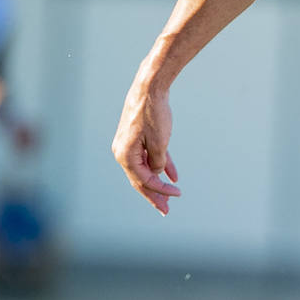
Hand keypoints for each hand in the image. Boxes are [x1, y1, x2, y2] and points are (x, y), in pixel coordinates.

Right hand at [111, 77, 181, 214]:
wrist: (149, 88)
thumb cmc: (153, 113)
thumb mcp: (160, 141)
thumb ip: (158, 161)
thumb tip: (157, 174)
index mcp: (125, 155)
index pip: (143, 180)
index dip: (160, 190)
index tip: (177, 194)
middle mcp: (123, 152)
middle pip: (140, 180)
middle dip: (154, 196)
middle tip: (166, 211)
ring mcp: (130, 145)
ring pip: (145, 169)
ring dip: (158, 183)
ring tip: (170, 198)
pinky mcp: (138, 138)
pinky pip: (150, 156)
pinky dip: (162, 165)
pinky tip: (173, 176)